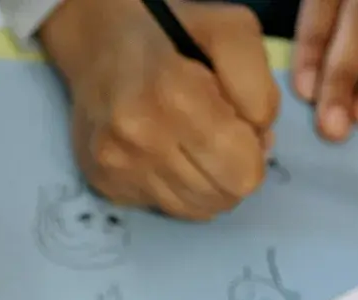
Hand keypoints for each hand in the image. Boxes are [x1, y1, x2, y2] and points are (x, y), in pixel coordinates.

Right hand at [40, 0, 279, 220]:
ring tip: (194, 145)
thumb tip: (261, 144)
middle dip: (233, 171)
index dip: (254, 153)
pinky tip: (165, 153)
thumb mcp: (232, 31)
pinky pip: (164, 208)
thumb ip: (260, 87)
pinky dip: (175, 187)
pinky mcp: (104, 183)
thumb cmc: (173, 32)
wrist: (97, 41)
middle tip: (220, 137)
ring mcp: (118, 166)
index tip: (240, 127)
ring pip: (194, 211)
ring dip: (206, 184)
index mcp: (176, 96)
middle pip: (222, 198)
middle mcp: (141, 139)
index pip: (243, 173)